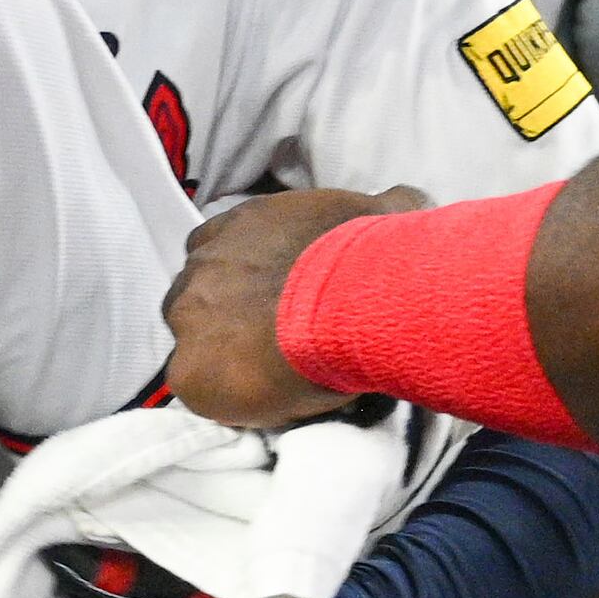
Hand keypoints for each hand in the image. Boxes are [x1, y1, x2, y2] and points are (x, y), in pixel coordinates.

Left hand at [161, 187, 421, 429]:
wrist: (350, 305)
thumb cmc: (363, 257)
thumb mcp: (380, 215)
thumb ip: (383, 207)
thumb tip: (411, 198)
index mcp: (239, 224)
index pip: (222, 247)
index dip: (246, 273)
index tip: (273, 294)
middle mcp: (202, 262)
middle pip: (199, 291)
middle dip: (227, 311)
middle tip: (267, 336)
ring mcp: (187, 313)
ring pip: (192, 337)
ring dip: (220, 349)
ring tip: (262, 371)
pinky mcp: (188, 368)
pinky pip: (196, 385)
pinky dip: (219, 393)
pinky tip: (253, 399)